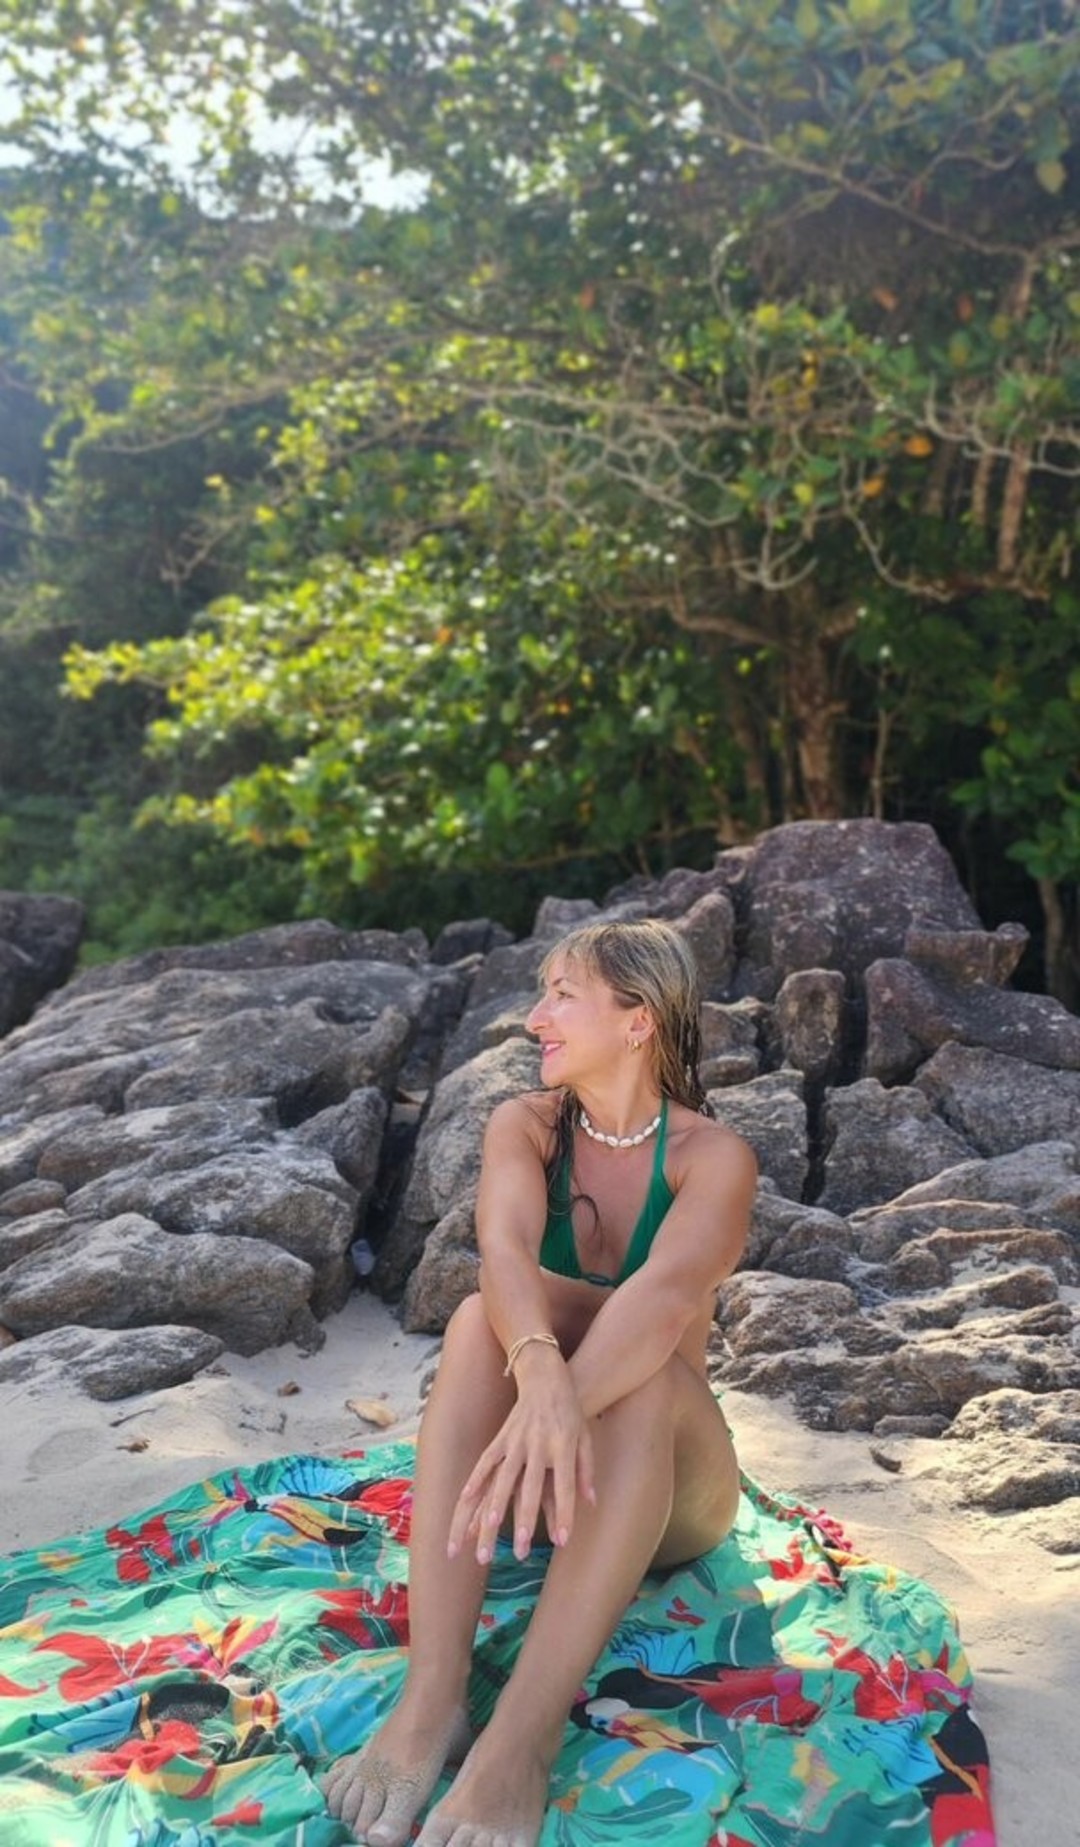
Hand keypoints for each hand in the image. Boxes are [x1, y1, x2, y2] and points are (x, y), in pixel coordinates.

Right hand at [447, 1362, 594, 1562]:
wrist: (546, 1376)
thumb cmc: (571, 1411)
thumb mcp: (586, 1438)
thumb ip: (587, 1471)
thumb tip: (590, 1503)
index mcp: (563, 1446)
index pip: (564, 1485)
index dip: (565, 1513)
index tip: (563, 1541)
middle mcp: (538, 1444)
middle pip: (530, 1487)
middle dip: (524, 1519)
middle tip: (520, 1549)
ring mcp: (516, 1439)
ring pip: (503, 1477)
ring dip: (495, 1504)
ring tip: (487, 1528)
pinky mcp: (501, 1436)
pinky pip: (486, 1460)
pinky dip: (475, 1479)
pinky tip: (465, 1498)